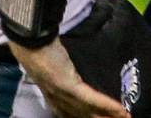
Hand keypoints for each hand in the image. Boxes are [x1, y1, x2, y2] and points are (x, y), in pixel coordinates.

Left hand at [10, 39, 129, 117]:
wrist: (29, 40)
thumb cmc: (37, 46)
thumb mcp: (49, 63)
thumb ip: (61, 70)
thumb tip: (70, 67)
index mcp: (51, 95)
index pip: (69, 113)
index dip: (86, 116)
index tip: (98, 117)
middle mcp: (56, 99)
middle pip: (82, 116)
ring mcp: (62, 94)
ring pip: (90, 112)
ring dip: (109, 116)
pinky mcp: (69, 86)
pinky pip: (92, 99)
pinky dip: (107, 105)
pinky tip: (121, 110)